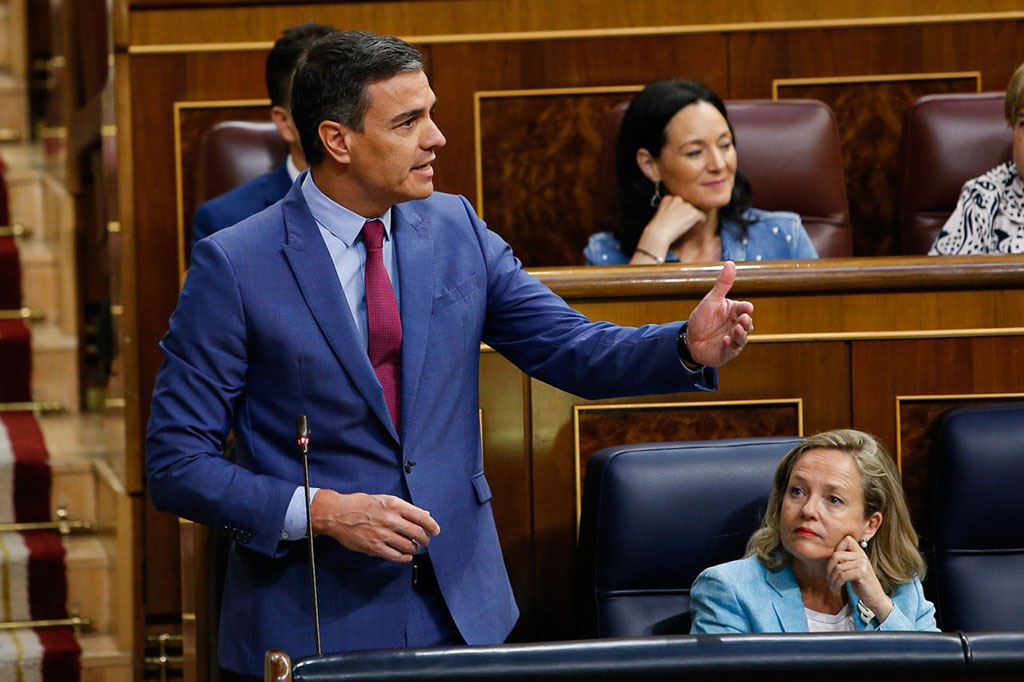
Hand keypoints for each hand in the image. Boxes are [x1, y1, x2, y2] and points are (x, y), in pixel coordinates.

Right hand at [310, 489, 439, 562]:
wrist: (337, 514)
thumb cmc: (360, 505)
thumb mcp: (384, 499)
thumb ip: (405, 508)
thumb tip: (424, 513)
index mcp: (394, 505)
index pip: (421, 516)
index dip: (432, 525)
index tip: (436, 530)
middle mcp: (390, 519)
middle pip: (417, 532)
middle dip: (425, 538)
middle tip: (425, 540)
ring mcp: (382, 534)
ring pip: (409, 546)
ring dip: (415, 548)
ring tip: (414, 546)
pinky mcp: (374, 547)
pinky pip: (396, 556)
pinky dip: (404, 557)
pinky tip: (406, 555)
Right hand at [630, 195, 706, 262]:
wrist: (659, 233)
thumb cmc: (658, 228)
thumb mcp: (660, 213)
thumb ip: (670, 208)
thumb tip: (681, 212)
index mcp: (668, 197)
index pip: (679, 202)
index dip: (678, 211)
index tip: (675, 218)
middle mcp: (678, 198)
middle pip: (687, 205)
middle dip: (686, 213)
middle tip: (679, 223)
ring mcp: (687, 205)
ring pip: (695, 211)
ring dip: (692, 218)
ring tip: (682, 226)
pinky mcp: (694, 212)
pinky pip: (702, 216)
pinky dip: (699, 222)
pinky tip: (691, 227)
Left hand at [684, 261, 753, 366]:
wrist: (690, 340)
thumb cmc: (702, 319)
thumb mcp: (711, 300)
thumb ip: (722, 284)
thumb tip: (731, 263)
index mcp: (734, 312)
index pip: (744, 308)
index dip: (746, 308)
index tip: (747, 308)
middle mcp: (736, 325)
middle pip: (747, 323)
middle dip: (746, 322)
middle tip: (743, 319)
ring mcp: (733, 339)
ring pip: (742, 337)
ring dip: (741, 334)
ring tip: (736, 329)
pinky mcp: (727, 352)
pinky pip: (732, 349)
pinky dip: (730, 345)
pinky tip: (726, 340)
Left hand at [827, 535, 892, 622]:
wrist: (875, 597)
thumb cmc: (861, 584)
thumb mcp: (852, 568)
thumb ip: (844, 560)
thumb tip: (826, 555)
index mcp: (859, 552)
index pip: (846, 539)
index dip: (836, 548)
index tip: (833, 563)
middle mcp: (862, 556)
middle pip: (837, 555)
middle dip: (829, 568)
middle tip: (829, 578)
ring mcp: (863, 564)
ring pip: (838, 567)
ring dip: (832, 579)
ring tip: (833, 586)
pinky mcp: (862, 573)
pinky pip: (843, 576)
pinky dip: (836, 584)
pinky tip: (836, 589)